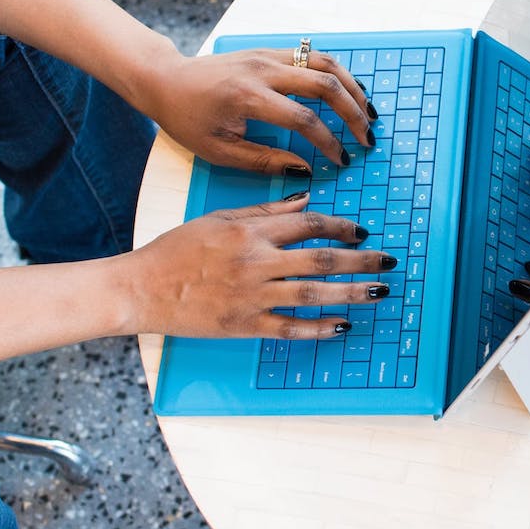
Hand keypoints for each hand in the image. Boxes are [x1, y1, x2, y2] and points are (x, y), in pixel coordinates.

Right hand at [114, 194, 397, 339]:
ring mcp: (252, 296)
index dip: (341, 226)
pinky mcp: (243, 326)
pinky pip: (290, 329)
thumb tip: (307, 200)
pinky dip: (319, 328)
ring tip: (379, 291)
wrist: (141, 288)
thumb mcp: (220, 218)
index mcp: (250, 232)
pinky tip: (343, 326)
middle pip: (321, 259)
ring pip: (314, 294)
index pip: (308, 224)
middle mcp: (256, 262)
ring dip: (352, 292)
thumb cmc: (177, 250)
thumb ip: (265, 211)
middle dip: (361, 259)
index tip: (363, 231)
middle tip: (388, 261)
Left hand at [135, 47, 375, 172]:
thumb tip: (305, 169)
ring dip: (353, 88)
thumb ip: (264, 161)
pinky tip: (349, 91)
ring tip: (368, 112)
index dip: (328, 142)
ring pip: (326, 63)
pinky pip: (314, 56)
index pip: (303, 119)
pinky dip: (338, 73)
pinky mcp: (271, 51)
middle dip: (353, 113)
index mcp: (248, 97)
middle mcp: (263, 70)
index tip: (342, 160)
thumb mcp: (218, 150)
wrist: (166, 79)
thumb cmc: (187, 118)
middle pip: (325, 85)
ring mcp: (269, 55)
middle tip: (367, 137)